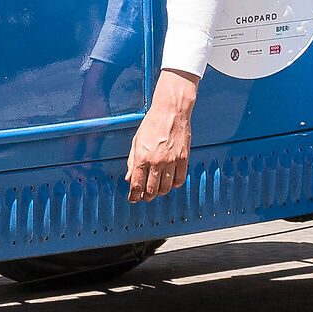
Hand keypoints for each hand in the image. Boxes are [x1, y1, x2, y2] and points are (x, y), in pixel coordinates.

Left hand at [126, 70, 198, 202]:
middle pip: (151, 190)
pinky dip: (175, 184)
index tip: (133, 199)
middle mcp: (156, 161)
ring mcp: (171, 161)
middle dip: (146, 197)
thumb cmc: (152, 124)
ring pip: (166, 188)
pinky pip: (180, 180)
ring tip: (157, 189)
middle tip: (144, 197)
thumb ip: (131, 162)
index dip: (134, 196)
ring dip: (160, 192)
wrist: (171, 111)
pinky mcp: (184, 159)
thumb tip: (129, 178)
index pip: (136, 184)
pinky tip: (171, 181)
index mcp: (142, 157)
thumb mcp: (136, 142)